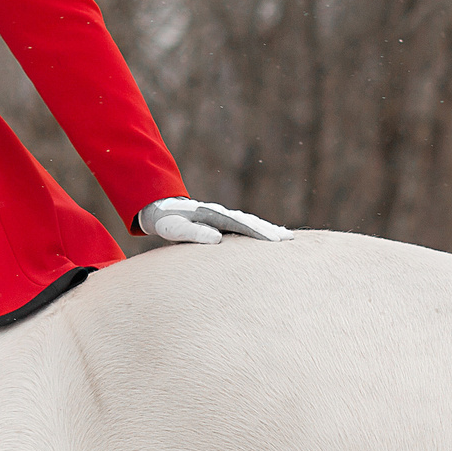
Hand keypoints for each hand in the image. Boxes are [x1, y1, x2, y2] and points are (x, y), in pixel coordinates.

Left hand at [139, 197, 292, 243]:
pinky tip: (273, 236)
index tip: (275, 240)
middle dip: (270, 231)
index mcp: (213, 215)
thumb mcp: (177, 229)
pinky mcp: (223, 223)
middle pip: (251, 222)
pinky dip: (260, 230)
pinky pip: (246, 226)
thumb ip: (195, 233)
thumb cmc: (168, 222)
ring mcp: (224, 217)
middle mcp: (222, 214)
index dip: (259, 233)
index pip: (241, 225)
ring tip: (287, 238)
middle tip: (289, 239)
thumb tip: (217, 239)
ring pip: (251, 223)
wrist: (162, 209)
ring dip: (269, 230)